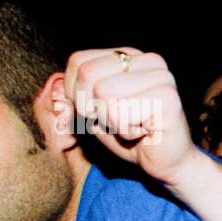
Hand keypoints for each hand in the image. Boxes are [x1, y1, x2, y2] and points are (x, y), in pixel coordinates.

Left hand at [63, 47, 198, 186]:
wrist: (168, 165)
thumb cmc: (130, 138)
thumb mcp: (93, 114)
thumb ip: (73, 98)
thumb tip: (53, 90)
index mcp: (130, 56)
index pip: (78, 62)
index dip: (77, 95)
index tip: (101, 112)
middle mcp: (148, 60)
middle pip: (88, 75)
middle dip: (92, 108)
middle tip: (117, 122)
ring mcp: (161, 77)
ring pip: (102, 94)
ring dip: (111, 121)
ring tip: (133, 126)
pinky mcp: (168, 98)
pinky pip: (119, 113)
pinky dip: (125, 132)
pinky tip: (144, 132)